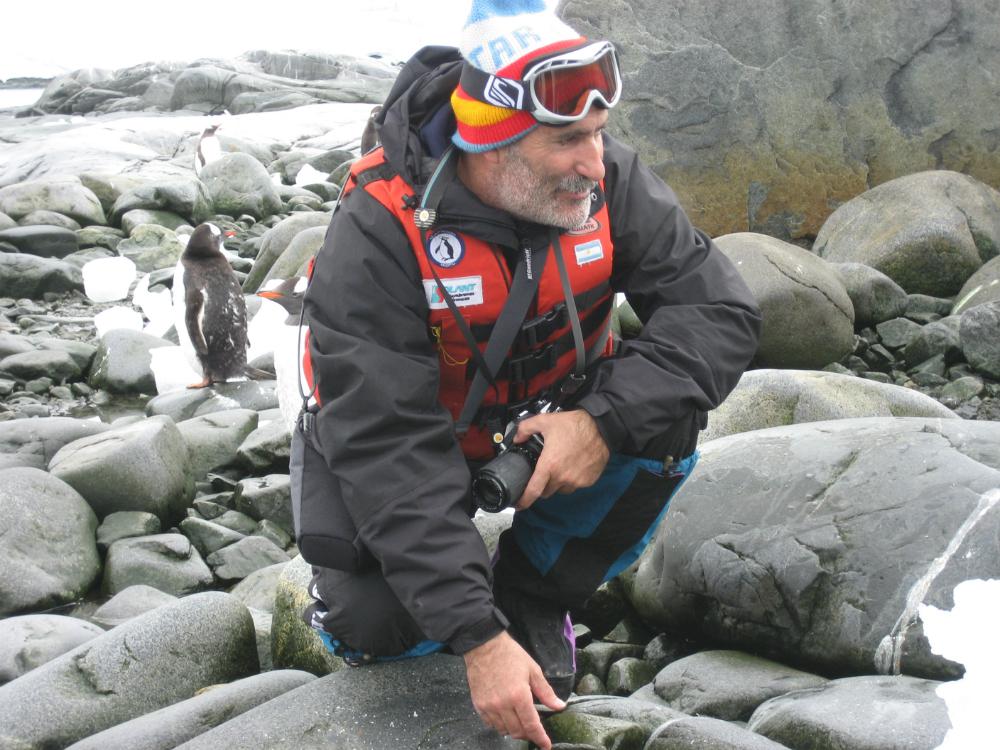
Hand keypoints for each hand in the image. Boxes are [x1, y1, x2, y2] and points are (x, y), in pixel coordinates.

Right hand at [464, 631, 564, 748]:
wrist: (484, 646)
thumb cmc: (510, 655)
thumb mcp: (533, 670)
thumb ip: (546, 692)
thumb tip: (559, 706)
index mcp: (519, 696)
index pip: (532, 725)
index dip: (540, 738)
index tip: (545, 745)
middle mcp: (503, 705)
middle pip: (517, 731)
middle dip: (528, 734)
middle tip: (533, 730)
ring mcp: (489, 706)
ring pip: (503, 730)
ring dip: (513, 730)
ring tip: (519, 721)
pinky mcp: (478, 705)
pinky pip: (490, 724)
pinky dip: (499, 725)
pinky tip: (505, 716)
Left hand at [512, 410, 609, 509]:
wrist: (600, 428)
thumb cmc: (574, 425)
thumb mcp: (545, 420)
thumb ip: (526, 428)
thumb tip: (517, 438)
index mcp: (549, 465)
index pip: (533, 491)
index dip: (524, 501)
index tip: (518, 505)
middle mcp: (562, 476)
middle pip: (546, 492)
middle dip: (542, 486)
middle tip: (544, 473)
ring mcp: (576, 481)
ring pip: (561, 490)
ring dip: (557, 484)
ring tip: (560, 467)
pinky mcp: (588, 481)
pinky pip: (575, 486)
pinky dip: (571, 480)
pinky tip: (573, 467)